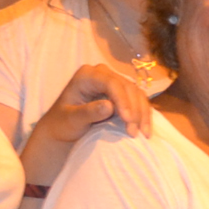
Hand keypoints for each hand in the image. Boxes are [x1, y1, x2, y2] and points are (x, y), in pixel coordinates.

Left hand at [24, 62, 151, 167]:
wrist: (63, 128)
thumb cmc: (63, 123)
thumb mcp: (72, 120)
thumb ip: (88, 112)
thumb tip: (109, 106)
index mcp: (87, 75)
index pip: (110, 83)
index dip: (122, 100)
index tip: (127, 120)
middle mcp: (102, 74)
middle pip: (126, 87)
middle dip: (134, 110)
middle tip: (134, 132)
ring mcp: (113, 82)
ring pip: (136, 93)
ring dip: (142, 113)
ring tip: (142, 134)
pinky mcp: (122, 92)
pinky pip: (138, 100)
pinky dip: (143, 114)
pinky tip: (145, 130)